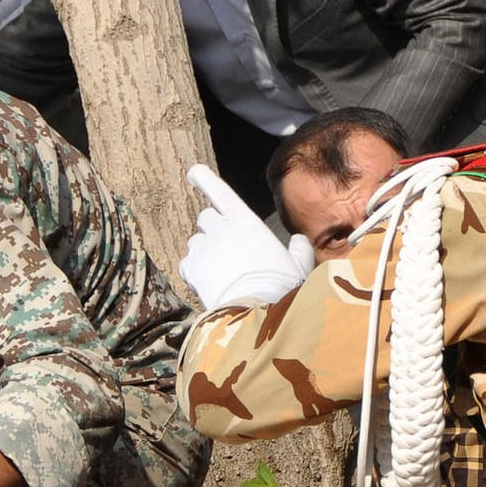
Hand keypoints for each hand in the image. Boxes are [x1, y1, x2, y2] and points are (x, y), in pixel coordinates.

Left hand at [179, 164, 313, 307]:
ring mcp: (204, 248)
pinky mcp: (192, 269)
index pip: (220, 191)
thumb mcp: (299, 265)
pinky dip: (194, 270)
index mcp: (246, 220)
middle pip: (205, 216)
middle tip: (226, 247)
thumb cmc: (282, 288)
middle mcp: (221, 228)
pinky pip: (186, 263)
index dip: (204, 178)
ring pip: (195, 240)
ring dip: (204, 249)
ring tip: (221, 270)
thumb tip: (299, 241)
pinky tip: (209, 283)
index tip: (193, 172)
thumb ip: (299, 249)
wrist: (257, 313)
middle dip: (213, 227)